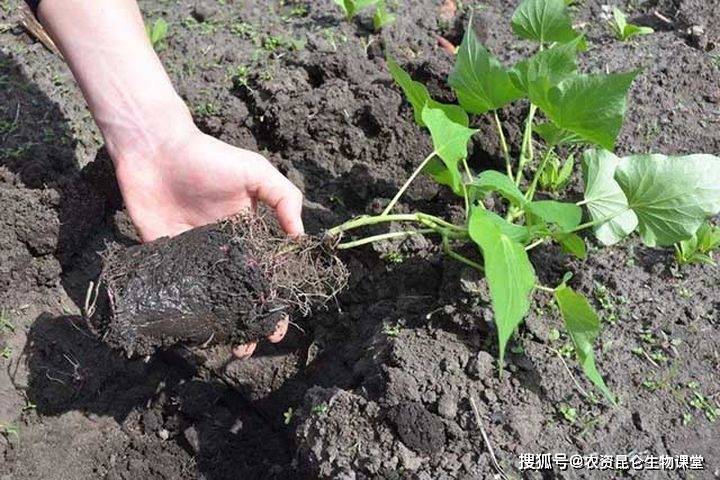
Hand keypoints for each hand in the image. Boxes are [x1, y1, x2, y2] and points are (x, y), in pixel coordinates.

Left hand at [112, 124, 302, 357]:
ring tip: (231, 345)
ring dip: (222, 322)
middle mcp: (223, 249)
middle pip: (241, 292)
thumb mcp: (257, 173)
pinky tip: (195, 332)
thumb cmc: (210, 158)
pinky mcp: (164, 255)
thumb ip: (284, 200)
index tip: (279, 324)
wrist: (156, 150)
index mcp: (248, 233)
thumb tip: (300, 240)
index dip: (275, 299)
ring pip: (212, 297)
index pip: (266, 273)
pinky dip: (186, 310)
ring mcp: (194, 255)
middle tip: (255, 344)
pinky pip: (177, 288)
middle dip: (251, 320)